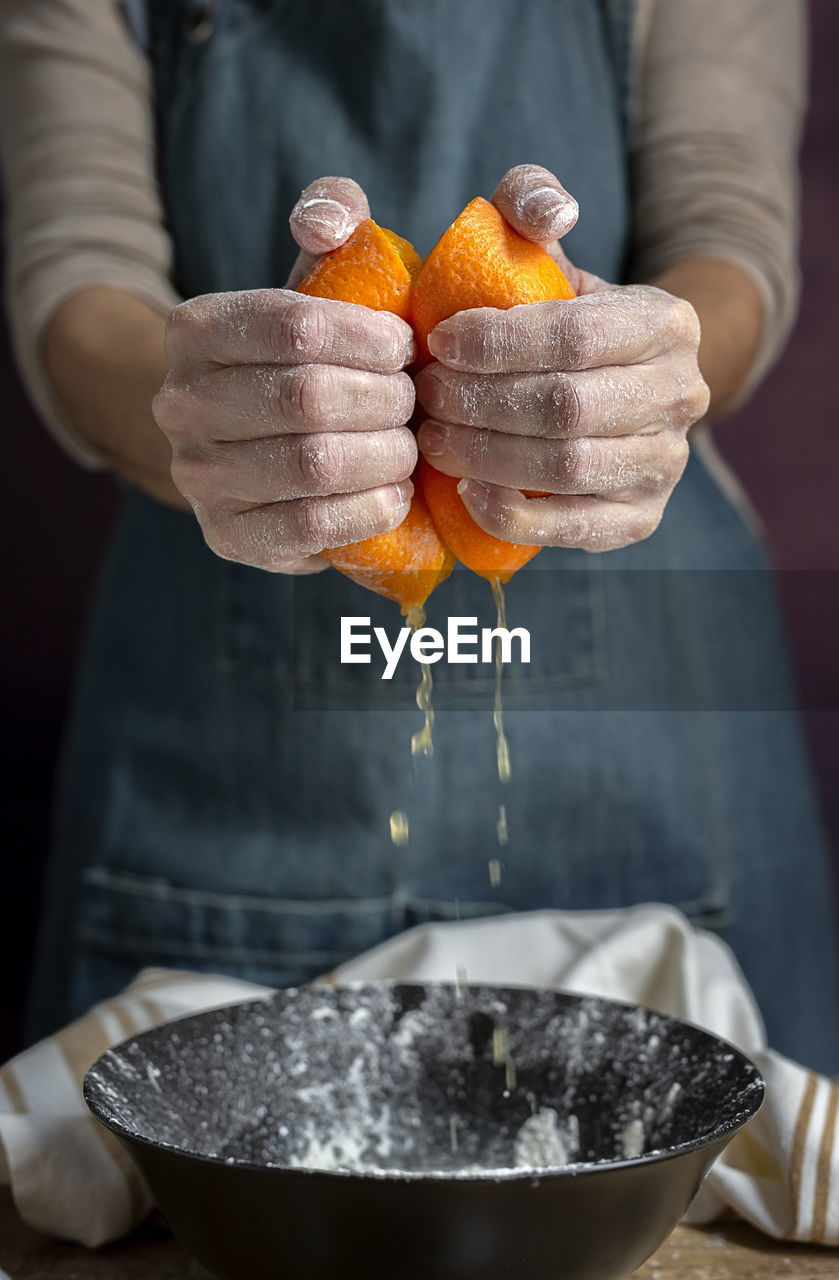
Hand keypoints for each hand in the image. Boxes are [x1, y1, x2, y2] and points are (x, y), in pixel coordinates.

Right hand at [153, 177, 416, 572]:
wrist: (251, 443)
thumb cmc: (305, 356)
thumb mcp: (314, 278)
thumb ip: (332, 218)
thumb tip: (326, 222)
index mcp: (194, 329)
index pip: (297, 328)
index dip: (370, 340)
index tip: (406, 348)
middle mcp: (180, 403)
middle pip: (309, 399)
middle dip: (386, 401)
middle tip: (415, 402)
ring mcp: (197, 476)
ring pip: (315, 465)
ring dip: (385, 456)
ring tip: (408, 446)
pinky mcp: (226, 535)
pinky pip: (312, 526)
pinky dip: (369, 509)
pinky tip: (395, 493)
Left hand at [414, 165, 709, 551]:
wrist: (622, 387)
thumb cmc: (563, 318)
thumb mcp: (551, 255)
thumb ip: (531, 206)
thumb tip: (549, 212)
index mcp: (666, 323)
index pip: (577, 336)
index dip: (498, 343)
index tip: (438, 341)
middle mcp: (682, 395)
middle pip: (568, 408)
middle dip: (481, 404)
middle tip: (425, 395)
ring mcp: (665, 464)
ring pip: (568, 469)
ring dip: (487, 457)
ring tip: (433, 440)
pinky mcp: (640, 519)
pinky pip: (572, 528)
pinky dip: (512, 516)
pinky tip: (466, 492)